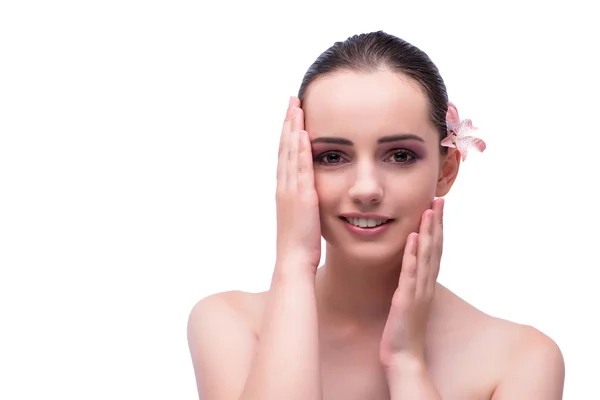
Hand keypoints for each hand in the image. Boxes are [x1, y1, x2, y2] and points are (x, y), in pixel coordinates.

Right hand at [275, 96, 320, 272]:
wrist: (294, 262)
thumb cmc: (301, 244)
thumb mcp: (302, 217)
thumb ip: (304, 201)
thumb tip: (311, 192)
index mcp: (285, 189)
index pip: (286, 154)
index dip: (288, 132)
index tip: (292, 114)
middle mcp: (284, 186)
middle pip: (285, 147)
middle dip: (288, 122)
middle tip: (292, 100)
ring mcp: (290, 190)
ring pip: (290, 152)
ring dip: (293, 128)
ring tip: (296, 106)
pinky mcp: (302, 196)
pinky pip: (300, 167)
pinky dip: (300, 149)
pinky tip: (304, 133)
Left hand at [379, 198, 443, 368]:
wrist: (404, 358)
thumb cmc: (403, 331)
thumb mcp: (408, 301)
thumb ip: (410, 283)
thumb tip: (408, 267)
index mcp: (426, 284)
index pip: (435, 250)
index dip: (437, 228)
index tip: (437, 206)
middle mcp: (426, 284)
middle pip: (435, 248)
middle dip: (437, 222)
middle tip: (439, 198)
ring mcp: (419, 291)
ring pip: (426, 256)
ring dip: (428, 232)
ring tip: (428, 209)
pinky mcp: (407, 300)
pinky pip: (410, 273)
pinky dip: (412, 254)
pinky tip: (413, 237)